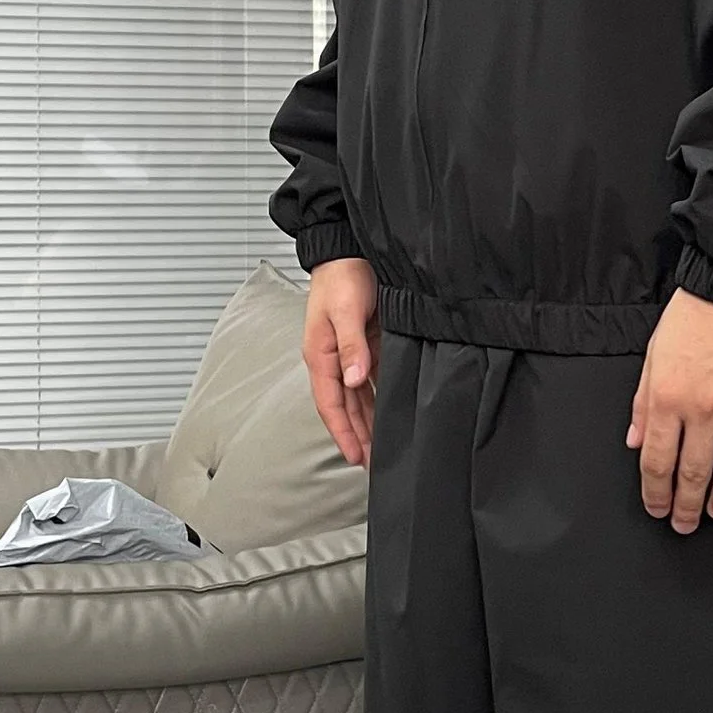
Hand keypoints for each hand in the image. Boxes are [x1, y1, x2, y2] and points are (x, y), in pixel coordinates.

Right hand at [303, 258, 379, 467]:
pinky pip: (373, 379)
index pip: (330, 404)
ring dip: (369, 420)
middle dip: (357, 435)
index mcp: (321, 355)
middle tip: (372, 463)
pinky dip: (380, 397)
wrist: (347, 249)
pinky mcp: (367, 344)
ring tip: (381, 446)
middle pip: (345, 407)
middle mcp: (334, 358)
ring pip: (359, 397)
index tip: (355, 455)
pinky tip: (391, 411)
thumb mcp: (345, 310)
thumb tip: (354, 379)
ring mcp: (350, 353)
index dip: (343, 432)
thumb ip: (351, 346)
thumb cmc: (341, 275)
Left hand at [627, 290, 712, 532]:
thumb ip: (643, 402)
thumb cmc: (696, 312)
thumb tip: (636, 441)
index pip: (657, 461)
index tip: (657, 508)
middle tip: (685, 524)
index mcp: (668, 398)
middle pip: (693, 474)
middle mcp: (704, 409)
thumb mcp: (654, 355)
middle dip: (687, 506)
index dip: (656, 493)